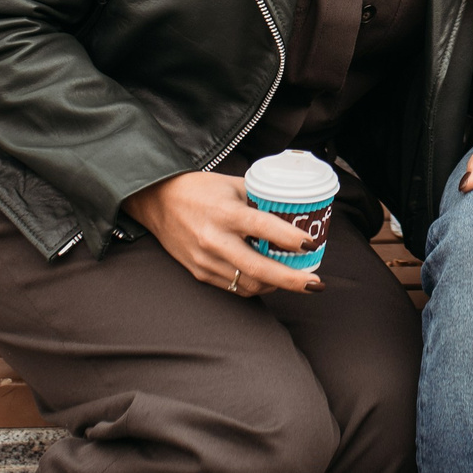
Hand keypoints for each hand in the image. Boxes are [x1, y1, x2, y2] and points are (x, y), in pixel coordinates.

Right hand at [122, 172, 321, 295]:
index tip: (311, 245)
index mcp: (226, 213)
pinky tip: (269, 280)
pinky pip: (234, 287)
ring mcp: (206, 260)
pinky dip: (255, 286)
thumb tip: (292, 209)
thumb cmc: (199, 189)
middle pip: (259, 269)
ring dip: (275, 285)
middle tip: (315, 283)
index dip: (290, 239)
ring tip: (295, 279)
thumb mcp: (233, 184)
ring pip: (248, 284)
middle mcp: (215, 240)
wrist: (157, 202)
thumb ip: (260, 198)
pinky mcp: (200, 272)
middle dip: (291, 280)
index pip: (263, 228)